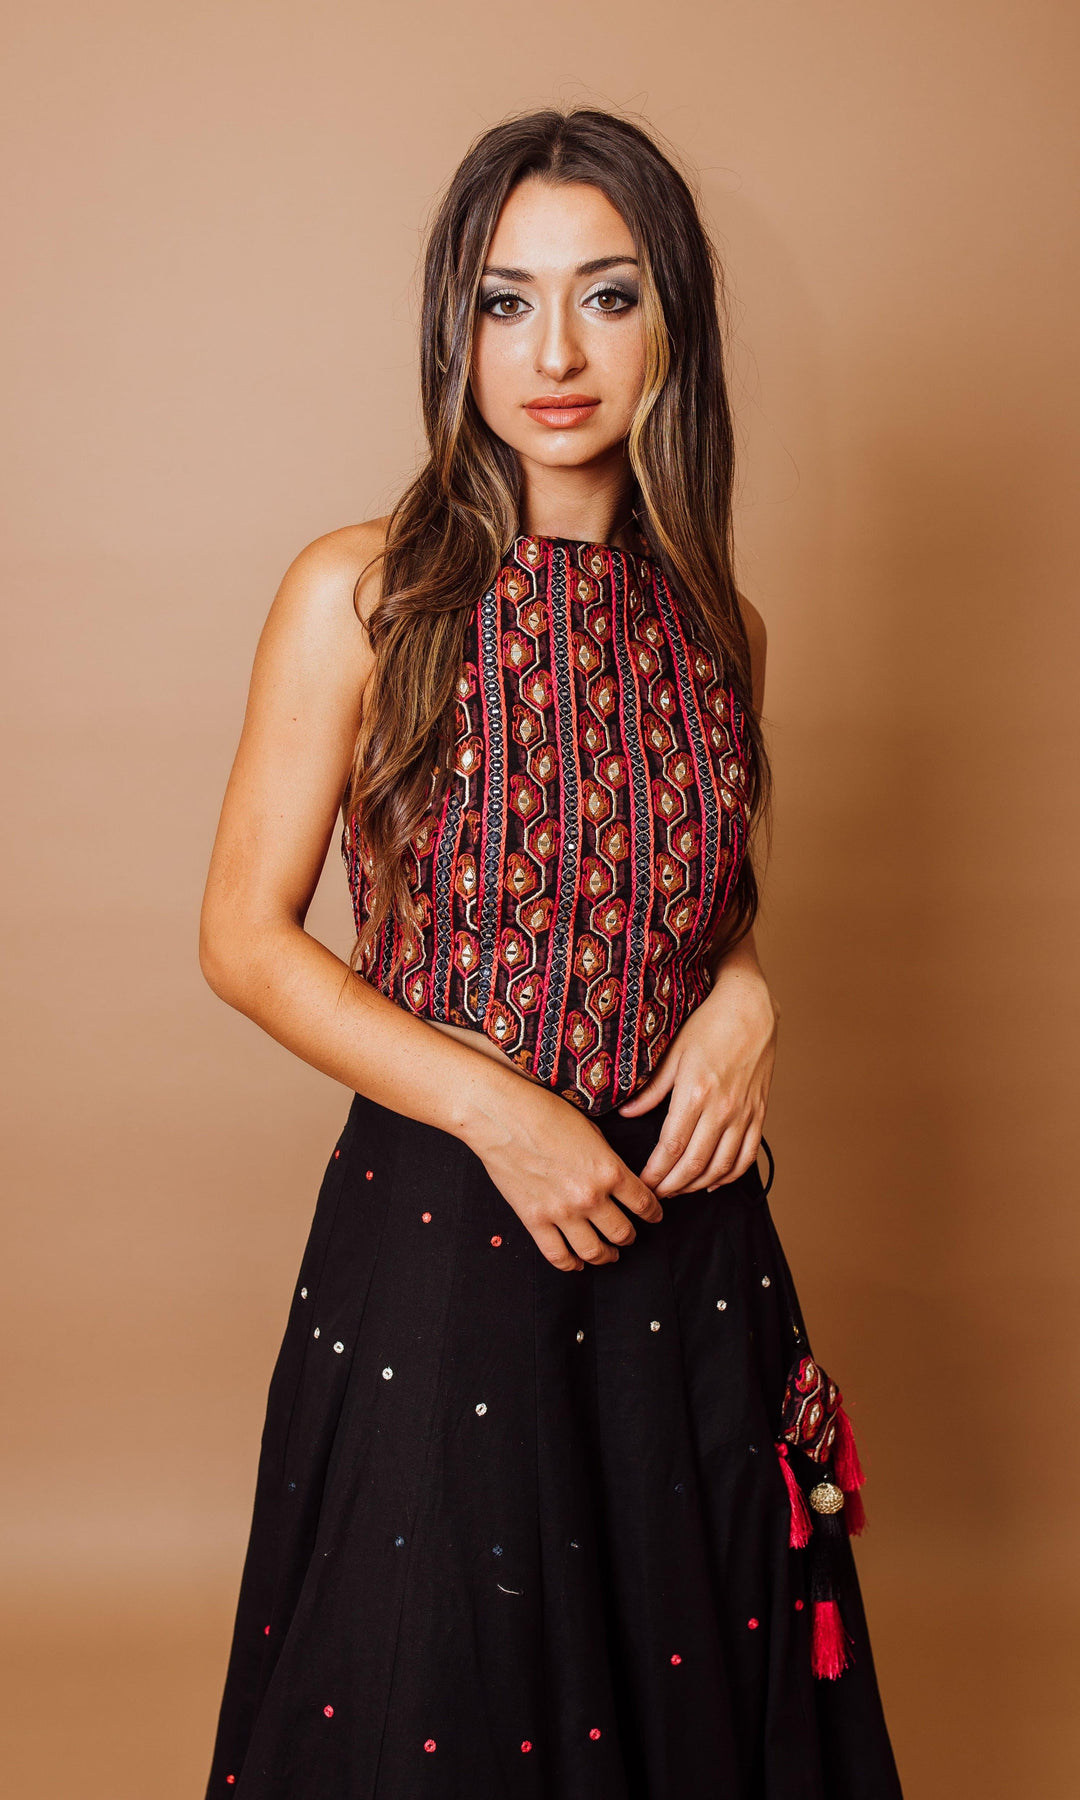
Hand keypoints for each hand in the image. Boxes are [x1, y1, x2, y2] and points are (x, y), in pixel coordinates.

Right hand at [464, 1076, 663, 1272]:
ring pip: (594, 1251)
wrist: (501, 1115)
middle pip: (622, 1232)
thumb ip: (606, 1159)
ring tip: (608, 1254)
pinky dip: (571, 1264)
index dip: (654, 1213)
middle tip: (630, 1236)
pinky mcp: (534, 1220)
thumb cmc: (544, 1111)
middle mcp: (590, 1196)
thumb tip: (614, 1176)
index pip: (644, 1203)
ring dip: (606, 1255)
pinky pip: (557, 1255)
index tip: (655, 1216)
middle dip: (630, 1237)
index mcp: (609, 1170)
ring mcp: (561, 1212)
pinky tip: (577, 1263)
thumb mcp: (590, 1129)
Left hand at [616, 958, 778, 1196]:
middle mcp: (722, 1109)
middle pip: (695, 1165)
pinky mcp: (759, 1113)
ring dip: (698, 1186)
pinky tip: (713, 1182)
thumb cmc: (708, 1025)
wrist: (750, 1009)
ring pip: (721, 1167)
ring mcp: (744, 1114)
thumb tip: (626, 1113)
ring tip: (678, 1190)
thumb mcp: (672, 1053)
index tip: (642, 1185)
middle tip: (655, 1196)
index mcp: (695, 1094)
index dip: (655, 1173)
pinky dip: (730, 1176)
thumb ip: (651, 1089)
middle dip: (672, 1187)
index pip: (671, 1148)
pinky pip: (747, 1156)